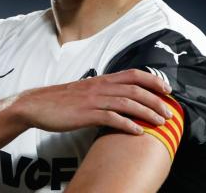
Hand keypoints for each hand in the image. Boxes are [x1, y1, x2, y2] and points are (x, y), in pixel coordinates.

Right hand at [11, 69, 172, 133]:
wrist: (36, 105)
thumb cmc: (60, 100)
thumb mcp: (84, 90)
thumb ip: (102, 91)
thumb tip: (120, 98)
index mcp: (101, 80)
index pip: (133, 74)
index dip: (153, 81)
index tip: (167, 90)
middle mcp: (99, 87)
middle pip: (135, 89)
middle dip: (156, 100)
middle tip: (169, 112)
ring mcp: (92, 100)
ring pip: (127, 102)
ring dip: (147, 112)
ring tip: (160, 122)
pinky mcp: (85, 114)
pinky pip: (111, 118)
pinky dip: (127, 124)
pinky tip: (138, 131)